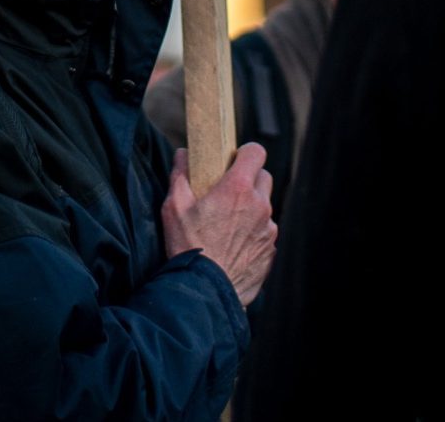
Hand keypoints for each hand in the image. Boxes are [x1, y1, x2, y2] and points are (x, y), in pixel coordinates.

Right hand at [160, 143, 277, 304]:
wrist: (206, 292)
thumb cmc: (189, 248)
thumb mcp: (173, 208)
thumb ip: (179, 175)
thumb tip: (182, 154)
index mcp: (238, 189)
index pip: (256, 152)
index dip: (245, 153)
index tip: (233, 160)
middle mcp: (259, 206)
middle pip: (264, 177)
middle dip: (249, 179)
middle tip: (228, 192)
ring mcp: (268, 229)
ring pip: (265, 206)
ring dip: (251, 208)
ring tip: (228, 224)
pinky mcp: (270, 250)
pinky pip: (265, 232)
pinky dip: (254, 233)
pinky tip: (234, 245)